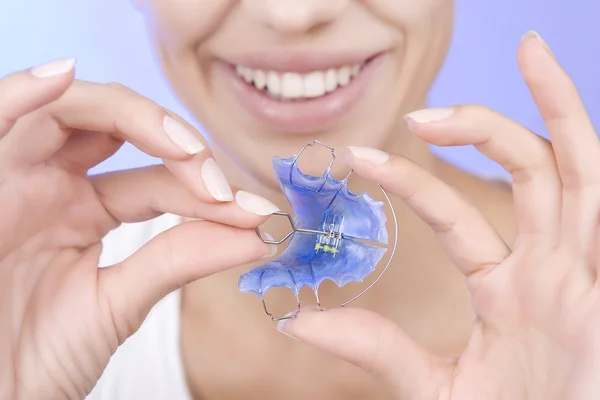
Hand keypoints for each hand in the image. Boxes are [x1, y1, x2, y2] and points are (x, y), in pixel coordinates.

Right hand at [0, 60, 273, 398]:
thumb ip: (180, 258)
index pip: (157, 181)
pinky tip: (62, 78)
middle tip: (216, 182)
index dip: (207, 192)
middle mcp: (51, 187)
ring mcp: (15, 180)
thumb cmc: (36, 360)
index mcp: (82, 213)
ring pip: (69, 111)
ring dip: (130, 115)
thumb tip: (262, 232)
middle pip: (117, 127)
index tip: (258, 217)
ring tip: (183, 147)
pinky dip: (24, 91)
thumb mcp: (118, 301)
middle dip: (175, 143)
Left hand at [277, 33, 599, 398]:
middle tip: (425, 106)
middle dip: (485, 125)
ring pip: (576, 170)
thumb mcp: (434, 386)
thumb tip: (296, 319)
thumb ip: (375, 348)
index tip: (359, 157)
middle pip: (525, 171)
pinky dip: (586, 148)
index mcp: (510, 287)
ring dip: (558, 107)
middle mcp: (549, 268)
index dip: (411, 180)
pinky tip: (568, 114)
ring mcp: (583, 272)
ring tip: (532, 49)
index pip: (456, 214)